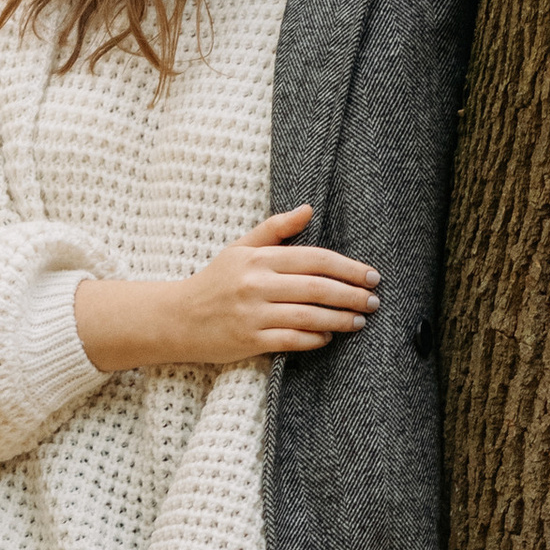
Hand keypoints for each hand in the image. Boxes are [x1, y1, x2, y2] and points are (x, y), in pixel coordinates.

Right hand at [74, 206, 379, 372]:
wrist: (176, 318)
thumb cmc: (213, 282)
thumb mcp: (240, 249)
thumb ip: (274, 229)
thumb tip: (308, 209)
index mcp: (258, 259)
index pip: (314, 258)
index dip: (347, 267)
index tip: (370, 275)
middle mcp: (256, 285)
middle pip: (317, 288)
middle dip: (352, 294)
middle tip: (374, 300)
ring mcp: (253, 314)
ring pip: (308, 316)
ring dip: (340, 319)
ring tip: (360, 320)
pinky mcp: (249, 341)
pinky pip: (291, 341)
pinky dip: (314, 339)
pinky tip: (329, 337)